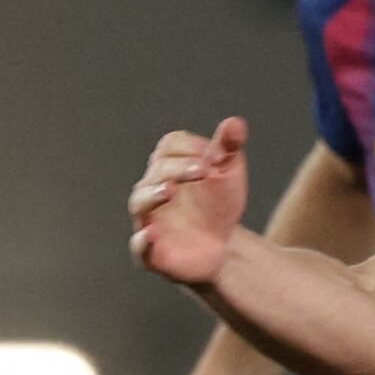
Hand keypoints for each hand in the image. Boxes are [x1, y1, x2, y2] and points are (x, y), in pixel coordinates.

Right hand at [128, 116, 250, 288]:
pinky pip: (138, 246)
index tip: (218, 154)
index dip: (193, 146)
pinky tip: (151, 234)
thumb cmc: (217, 204)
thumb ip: (229, 147)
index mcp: (167, 166)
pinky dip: (141, 240)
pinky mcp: (151, 252)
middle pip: (158, 170)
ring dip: (153, 195)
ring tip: (170, 190)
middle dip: (180, 168)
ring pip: (140, 202)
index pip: (170, 145)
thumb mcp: (228, 174)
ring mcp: (148, 219)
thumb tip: (236, 122)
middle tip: (205, 170)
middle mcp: (151, 189)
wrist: (222, 247)